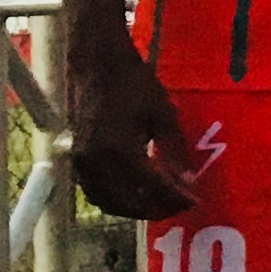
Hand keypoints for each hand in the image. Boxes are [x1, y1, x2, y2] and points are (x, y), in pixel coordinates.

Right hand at [63, 20, 199, 222]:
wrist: (95, 63)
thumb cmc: (133, 83)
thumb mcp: (162, 114)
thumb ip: (174, 151)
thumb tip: (187, 183)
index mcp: (119, 150)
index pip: (151, 188)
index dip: (175, 199)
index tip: (195, 202)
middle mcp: (95, 163)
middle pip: (128, 203)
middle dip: (157, 208)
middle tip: (181, 205)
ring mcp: (81, 163)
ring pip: (109, 202)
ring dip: (136, 209)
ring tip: (162, 203)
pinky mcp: (75, 159)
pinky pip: (96, 192)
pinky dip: (117, 200)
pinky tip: (137, 194)